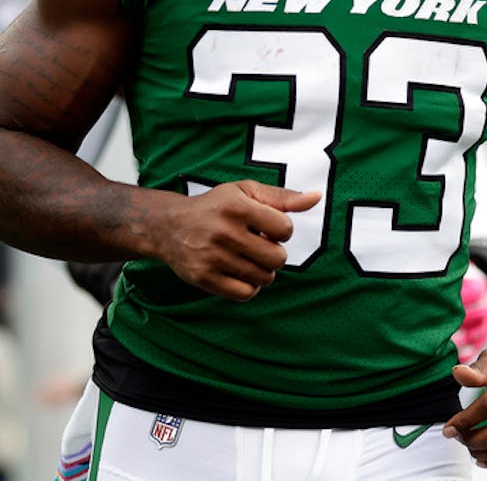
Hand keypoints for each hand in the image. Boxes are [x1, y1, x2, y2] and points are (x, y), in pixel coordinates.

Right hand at [156, 180, 320, 300]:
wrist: (169, 226)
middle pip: (277, 258)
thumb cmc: (216, 207)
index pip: (285, 230)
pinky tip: (240, 273)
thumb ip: (282, 197)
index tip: (266, 228)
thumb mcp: (246, 193)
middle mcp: (224, 232)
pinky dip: (249, 287)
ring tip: (247, 258)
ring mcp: (213, 257)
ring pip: (264, 278)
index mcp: (237, 206)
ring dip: (262, 270)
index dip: (280, 231)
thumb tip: (317, 197)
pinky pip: (245, 294)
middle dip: (273, 253)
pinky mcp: (204, 278)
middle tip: (257, 245)